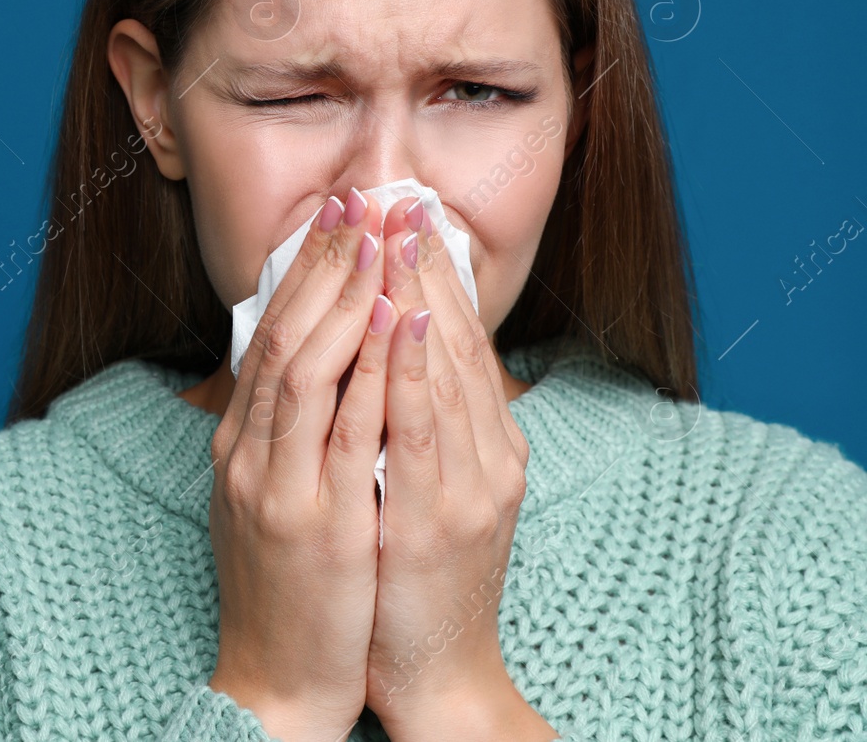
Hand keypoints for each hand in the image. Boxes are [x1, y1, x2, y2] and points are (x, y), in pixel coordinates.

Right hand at [205, 185, 396, 741]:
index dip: (301, 272)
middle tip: (357, 198)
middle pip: (283, 334)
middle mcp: (249, 455)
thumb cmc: (286, 592)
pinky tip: (399, 319)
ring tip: (379, 235)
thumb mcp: (268, 501)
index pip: (267, 337)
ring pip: (309, 366)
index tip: (334, 216)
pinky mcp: (318, 521)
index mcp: (239, 446)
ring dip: (348, 293)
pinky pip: (346, 428)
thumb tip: (307, 370)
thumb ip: (281, 436)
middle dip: (323, 262)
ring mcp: (278, 486)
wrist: (276, 683)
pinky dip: (372, 366)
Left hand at [362, 198, 538, 736]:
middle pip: (454, 339)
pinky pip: (423, 428)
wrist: (433, 673)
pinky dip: (413, 367)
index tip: (405, 213)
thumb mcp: (420, 488)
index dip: (431, 274)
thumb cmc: (414, 579)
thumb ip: (411, 425)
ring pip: (444, 367)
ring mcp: (469, 483)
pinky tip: (400, 318)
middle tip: (400, 195)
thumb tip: (382, 358)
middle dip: (424, 264)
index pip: (455, 340)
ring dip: (418, 292)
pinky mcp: (439, 516)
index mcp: (482, 445)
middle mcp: (487, 454)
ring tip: (398, 229)